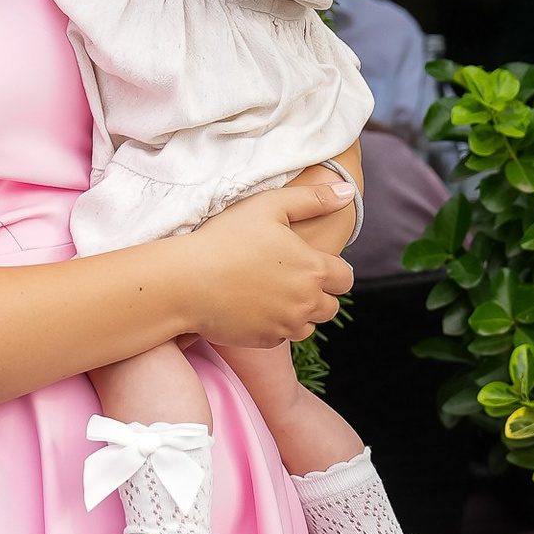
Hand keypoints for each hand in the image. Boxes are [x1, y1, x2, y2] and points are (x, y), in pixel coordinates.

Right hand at [177, 173, 354, 344]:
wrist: (185, 281)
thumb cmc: (225, 237)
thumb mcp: (269, 205)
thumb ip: (313, 199)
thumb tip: (348, 192)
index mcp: (313, 269)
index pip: (345, 278)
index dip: (333, 270)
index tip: (313, 263)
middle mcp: (306, 302)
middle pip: (330, 306)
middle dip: (318, 293)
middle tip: (290, 278)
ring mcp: (286, 325)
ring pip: (308, 325)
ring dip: (298, 313)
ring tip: (272, 293)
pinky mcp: (265, 341)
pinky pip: (282, 337)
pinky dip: (275, 325)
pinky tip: (253, 306)